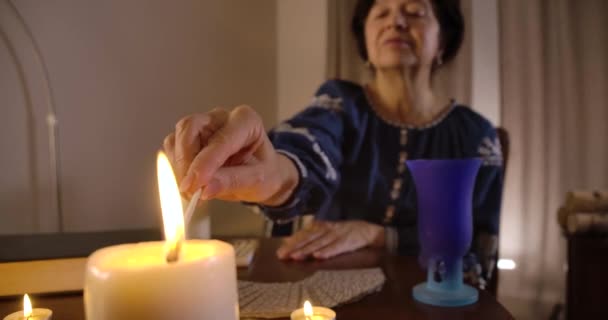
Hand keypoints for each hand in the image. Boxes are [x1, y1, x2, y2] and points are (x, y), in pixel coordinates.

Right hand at [163, 105, 297, 204]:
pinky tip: (190, 181)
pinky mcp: (190, 137)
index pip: (221, 139)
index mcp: (246, 121)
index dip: (206, 162)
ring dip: (179, 165)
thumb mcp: (257, 181)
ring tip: (193, 190)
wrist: (261, 174)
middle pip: (191, 128)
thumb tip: (204, 189)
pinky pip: (173, 147)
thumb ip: (232, 182)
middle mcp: (222, 117)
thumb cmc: (264, 172)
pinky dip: (176, 166)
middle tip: (190, 189)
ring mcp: (203, 125)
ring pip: (178, 137)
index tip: (196, 185)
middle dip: (186, 160)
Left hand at [276, 220, 384, 259]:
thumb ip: (316, 238)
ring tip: (295, 256)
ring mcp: (338, 234)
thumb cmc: (348, 234)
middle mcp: (328, 229)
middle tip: (282, 255)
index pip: (304, 234)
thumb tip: (297, 245)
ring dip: (307, 249)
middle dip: (295, 247)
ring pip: (319, 243)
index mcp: (323, 227)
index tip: (280, 252)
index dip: (292, 242)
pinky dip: (327, 251)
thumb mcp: (331, 233)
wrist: (371, 232)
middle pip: (309, 238)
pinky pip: (336, 247)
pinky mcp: (348, 241)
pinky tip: (318, 256)